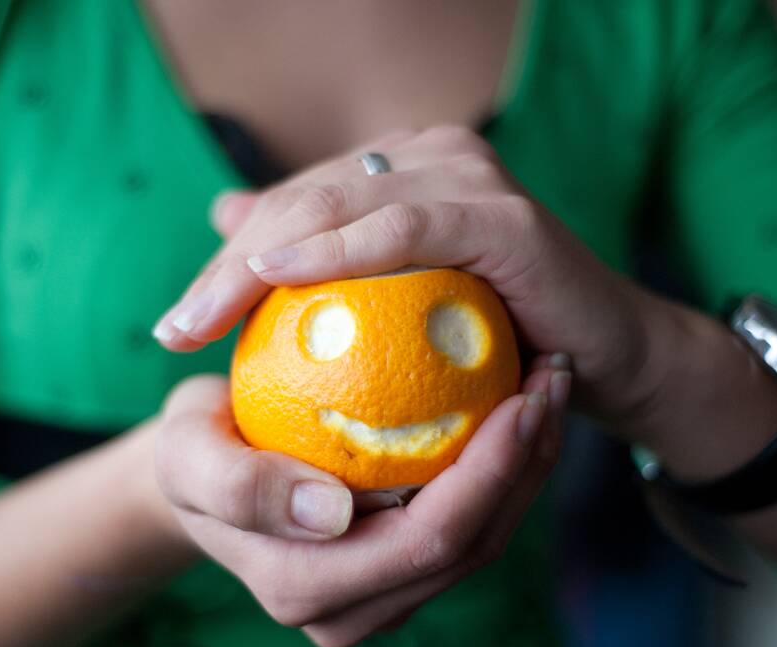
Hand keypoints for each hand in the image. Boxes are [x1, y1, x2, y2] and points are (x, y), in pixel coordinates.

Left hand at [153, 126, 662, 424]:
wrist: (602, 360)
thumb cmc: (499, 341)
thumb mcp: (393, 307)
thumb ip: (319, 256)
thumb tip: (230, 215)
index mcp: (399, 171)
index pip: (291, 206)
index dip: (226, 262)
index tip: (176, 325)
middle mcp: (429, 156)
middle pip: (302, 200)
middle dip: (226, 268)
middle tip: (174, 329)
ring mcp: (468, 176)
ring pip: (337, 203)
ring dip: (259, 260)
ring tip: (204, 317)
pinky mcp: (504, 216)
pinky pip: (406, 229)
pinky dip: (340, 250)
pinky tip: (281, 273)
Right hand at [154, 359, 569, 646]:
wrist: (203, 467)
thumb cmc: (194, 449)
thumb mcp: (188, 455)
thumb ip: (238, 488)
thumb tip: (330, 513)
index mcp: (305, 589)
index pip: (424, 543)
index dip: (487, 475)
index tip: (521, 394)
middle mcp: (351, 610)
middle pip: (471, 548)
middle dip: (525, 464)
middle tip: (553, 378)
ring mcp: (381, 596)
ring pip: (483, 542)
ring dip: (528, 465)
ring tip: (552, 385)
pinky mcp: (401, 568)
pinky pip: (472, 525)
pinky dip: (506, 468)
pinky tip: (524, 408)